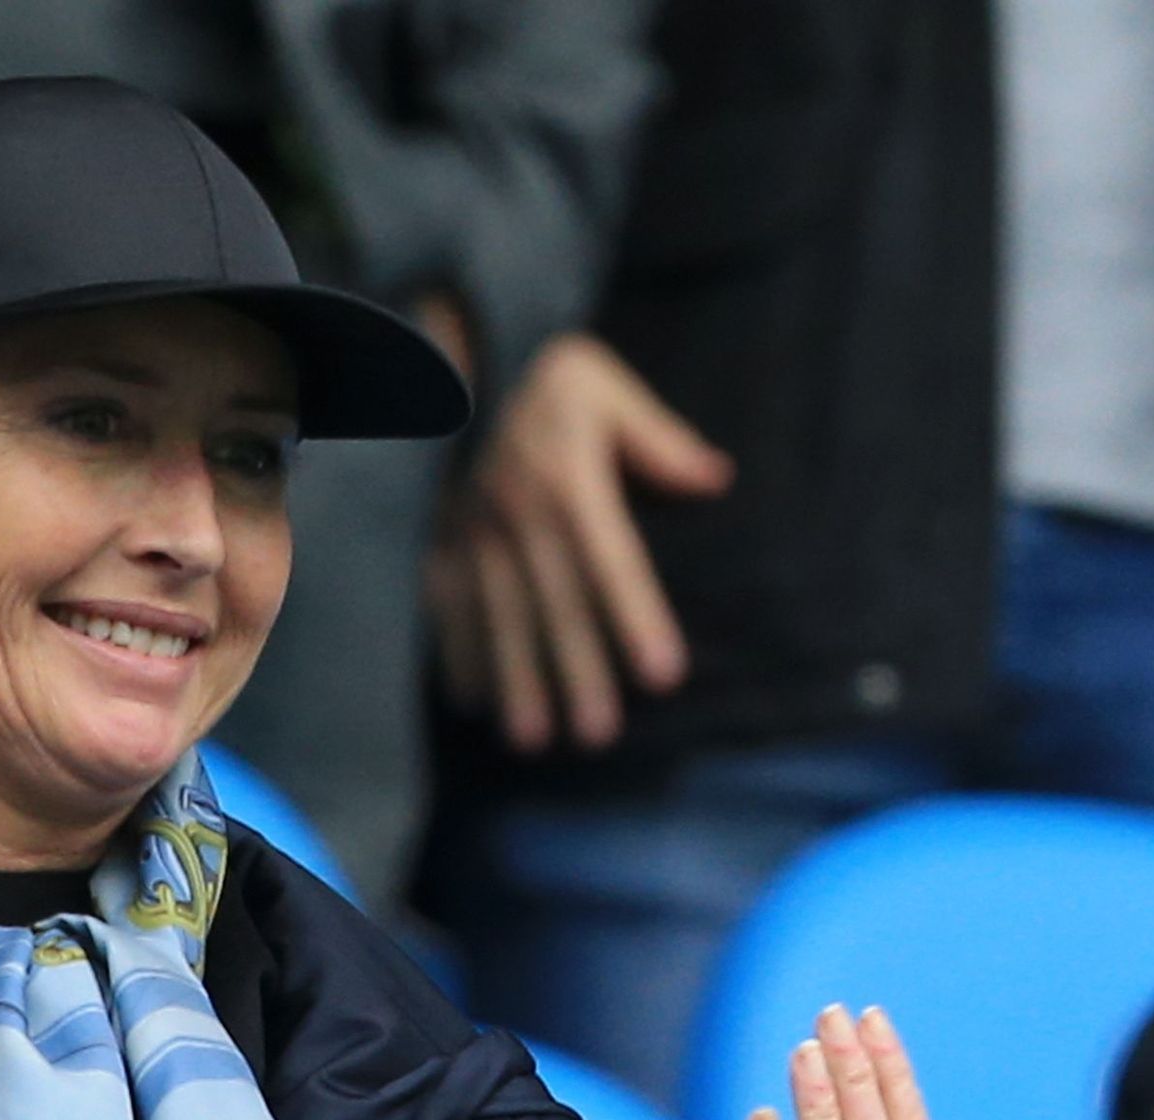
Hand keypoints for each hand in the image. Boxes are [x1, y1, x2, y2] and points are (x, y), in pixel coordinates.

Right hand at [423, 330, 731, 753]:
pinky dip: (457, 653)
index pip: (612, 563)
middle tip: (598, 737)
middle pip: (556, 607)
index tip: (663, 675)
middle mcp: (519, 514)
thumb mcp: (603, 386)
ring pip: (498, 618)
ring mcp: (471, 530)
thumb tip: (716, 477)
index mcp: (570, 481)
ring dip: (515, 681)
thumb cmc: (540, 371)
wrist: (443, 346)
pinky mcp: (437, 536)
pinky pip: (446, 602)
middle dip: (576, 673)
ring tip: (534, 739)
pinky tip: (472, 703)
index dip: (637, 619)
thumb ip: (658, 438)